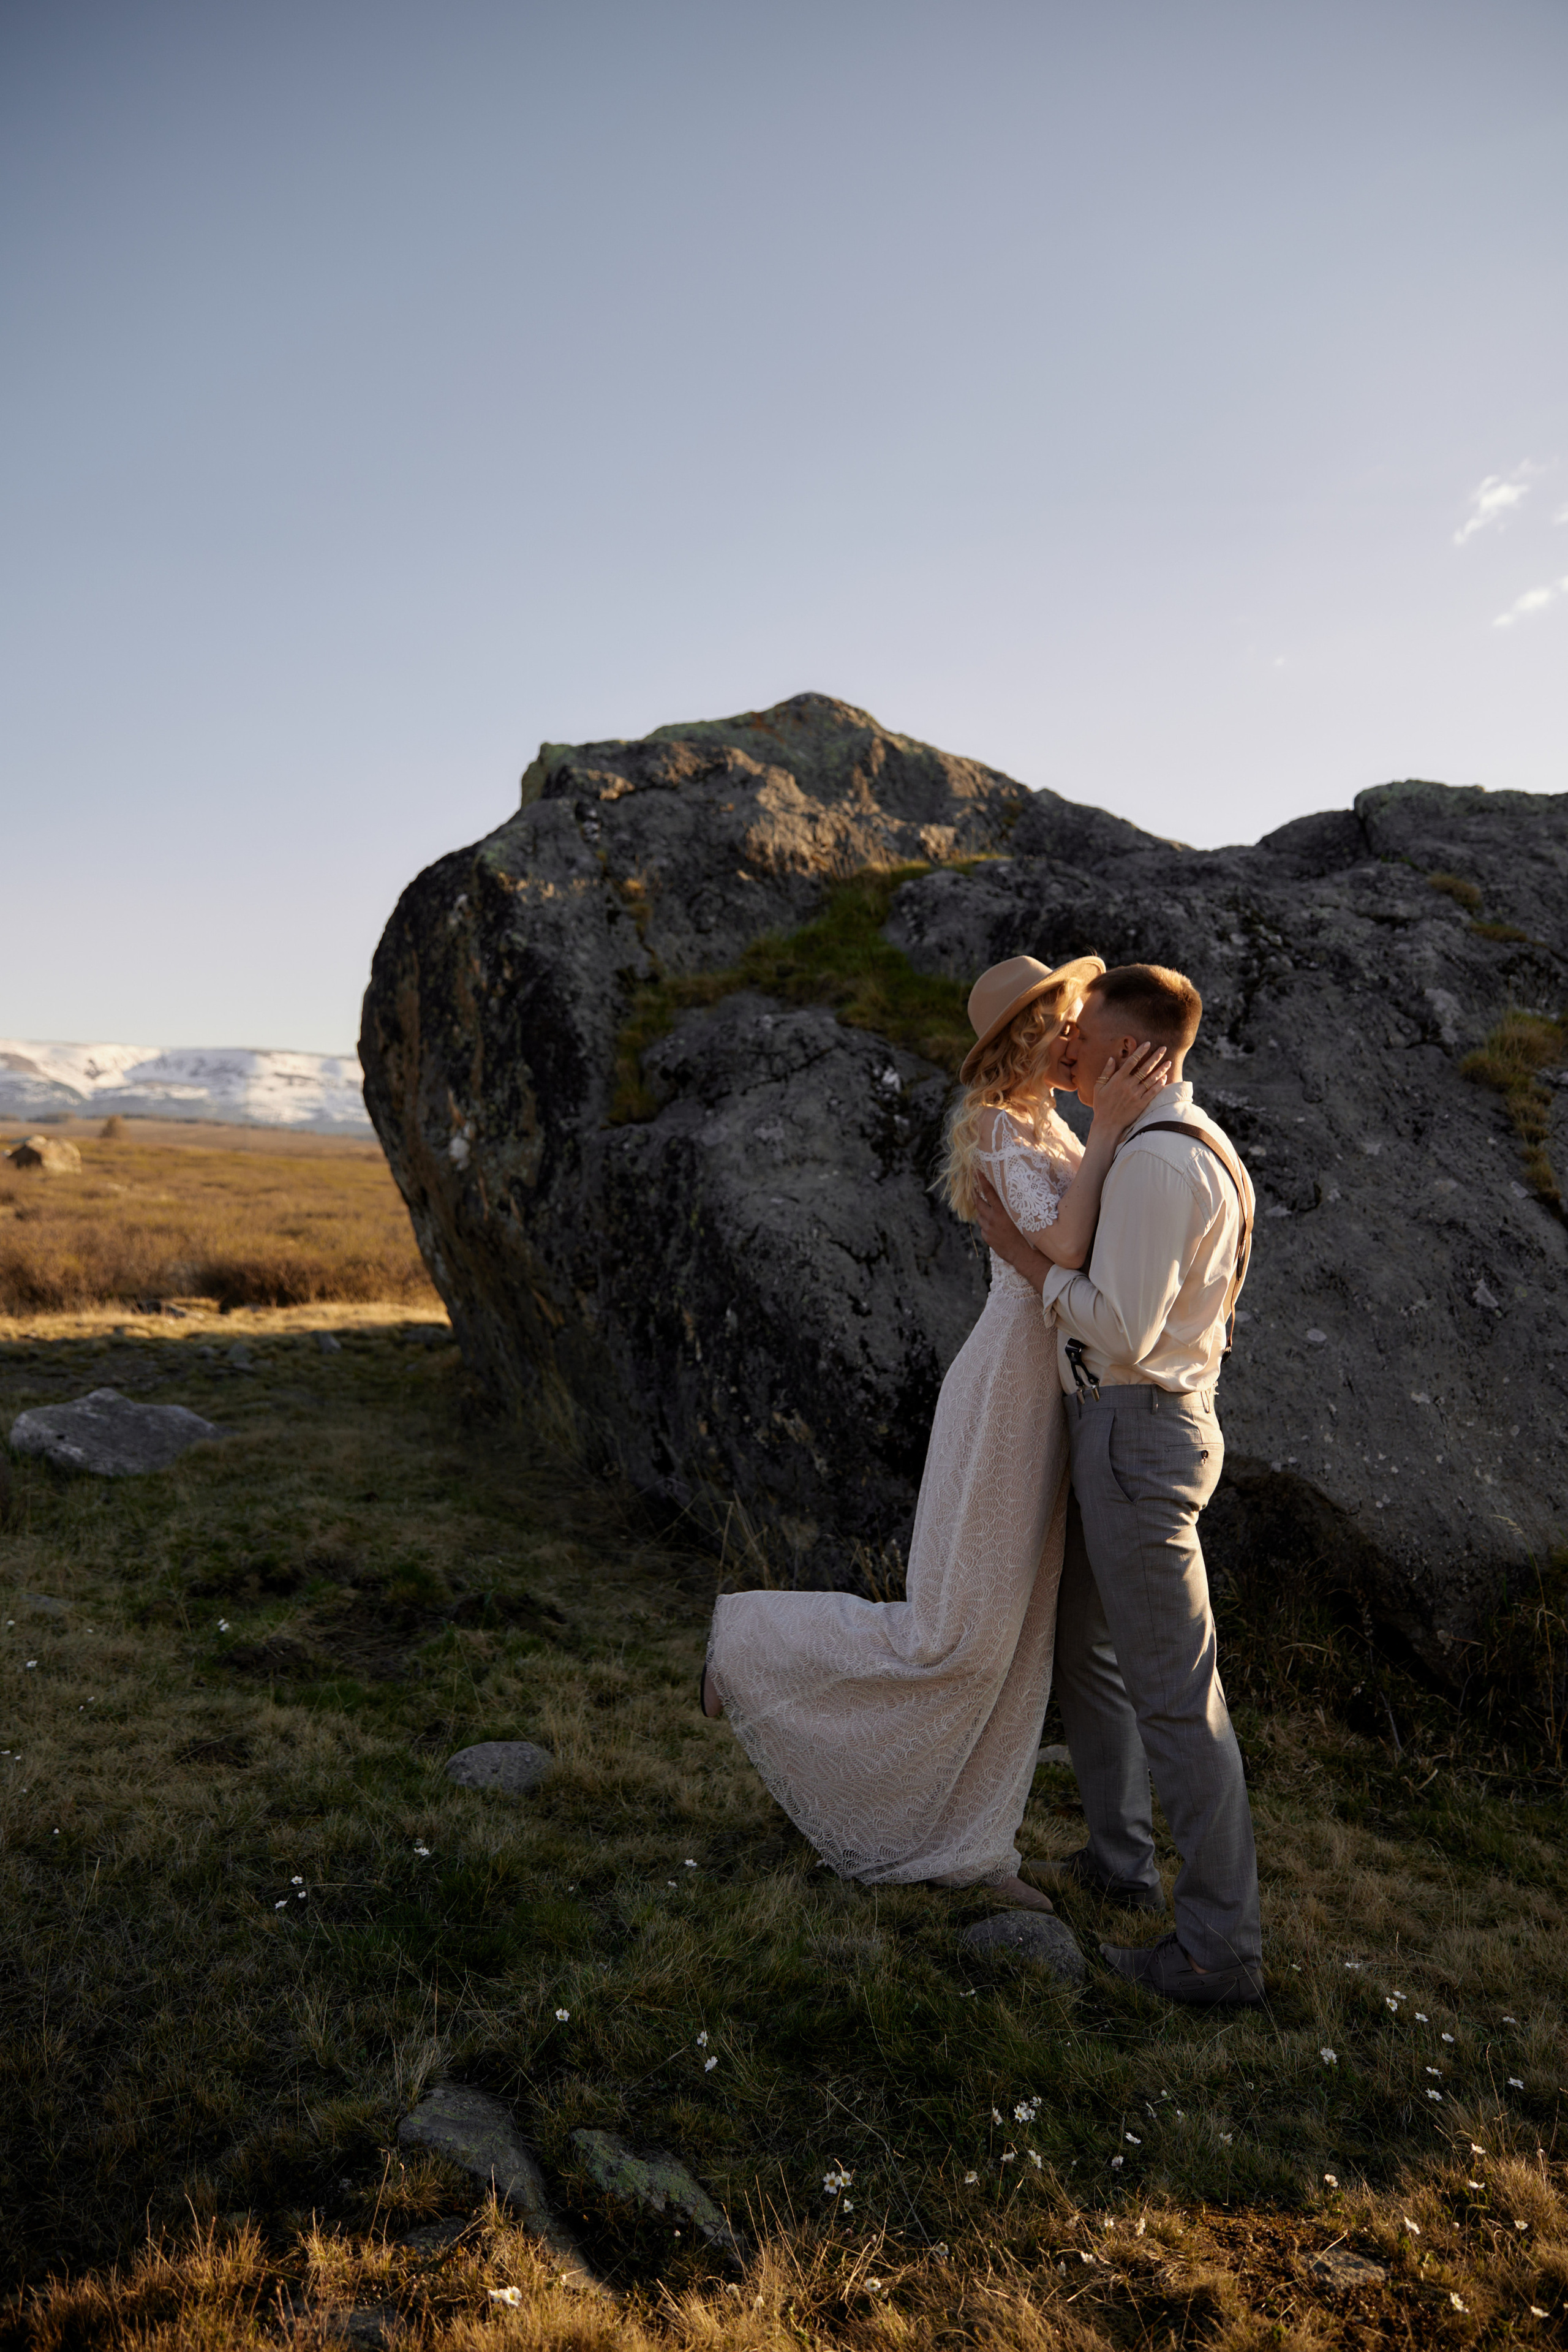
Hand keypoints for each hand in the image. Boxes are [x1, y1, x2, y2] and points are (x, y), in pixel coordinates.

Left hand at [974, 1172, 1046, 1292]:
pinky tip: (992, 1224)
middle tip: (972, 1188)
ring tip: (983, 1206)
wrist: (1024, 1254)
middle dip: (975, 1194)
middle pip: (979, 1203)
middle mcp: (992, 1218)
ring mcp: (988, 1228)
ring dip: (981, 1210)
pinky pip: (983, 1227)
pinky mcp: (987, 1237)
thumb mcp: (1022, 1215)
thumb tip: (1014, 1193)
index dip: (981, 1181)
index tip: (976, 1172)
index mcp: (1002, 1210)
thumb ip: (1015, 1205)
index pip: (989, 1191)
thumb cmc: (1028, 1233)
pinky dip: (986, 1224)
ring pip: (980, 1216)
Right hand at [1087, 1040, 1170, 1141]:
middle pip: (1145, 1068)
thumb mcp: (1099, 1087)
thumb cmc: (1101, 1105)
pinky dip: (1159, 1085)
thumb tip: (1111, 1059)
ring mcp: (1135, 1095)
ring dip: (1161, 1070)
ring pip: (1151, 1079)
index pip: (1131, 1061)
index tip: (1148, 1043)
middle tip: (1164, 1048)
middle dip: (1155, 1057)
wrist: (1107, 1124)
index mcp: (1117, 1079)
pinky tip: (1164, 1078)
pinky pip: (1152, 1093)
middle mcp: (1128, 1085)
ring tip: (1168, 1062)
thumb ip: (1106, 1072)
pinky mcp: (1141, 1104)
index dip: (1140, 1051)